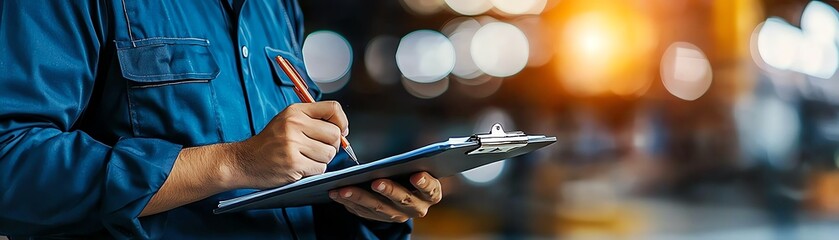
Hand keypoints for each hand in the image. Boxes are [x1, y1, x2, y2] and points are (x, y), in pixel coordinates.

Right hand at [223, 101, 347, 188]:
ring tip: (306, 158)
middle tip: (319, 149)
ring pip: (329, 153)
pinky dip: (314, 170)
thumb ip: (313, 121)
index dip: (342, 122)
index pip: (333, 108)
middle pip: (335, 134)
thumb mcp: (288, 121)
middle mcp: (294, 124)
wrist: (244, 160)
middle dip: (332, 145)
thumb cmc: (269, 143)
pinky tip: (300, 167)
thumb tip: (342, 130)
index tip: (341, 131)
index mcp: (295, 111)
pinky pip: (320, 168)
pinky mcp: (293, 163)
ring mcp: (293, 144)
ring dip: (322, 160)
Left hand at [329, 172, 442, 222]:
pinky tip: (336, 193)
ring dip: (360, 198)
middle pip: (403, 200)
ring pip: (379, 208)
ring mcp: (398, 215)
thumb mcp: (418, 166)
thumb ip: (416, 161)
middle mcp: (416, 207)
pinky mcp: (380, 218)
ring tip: (344, 189)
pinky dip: (349, 202)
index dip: (425, 183)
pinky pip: (364, 212)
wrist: (406, 190)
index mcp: (431, 193)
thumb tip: (406, 151)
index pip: (431, 190)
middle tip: (376, 182)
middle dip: (389, 191)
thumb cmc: (412, 170)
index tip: (416, 175)